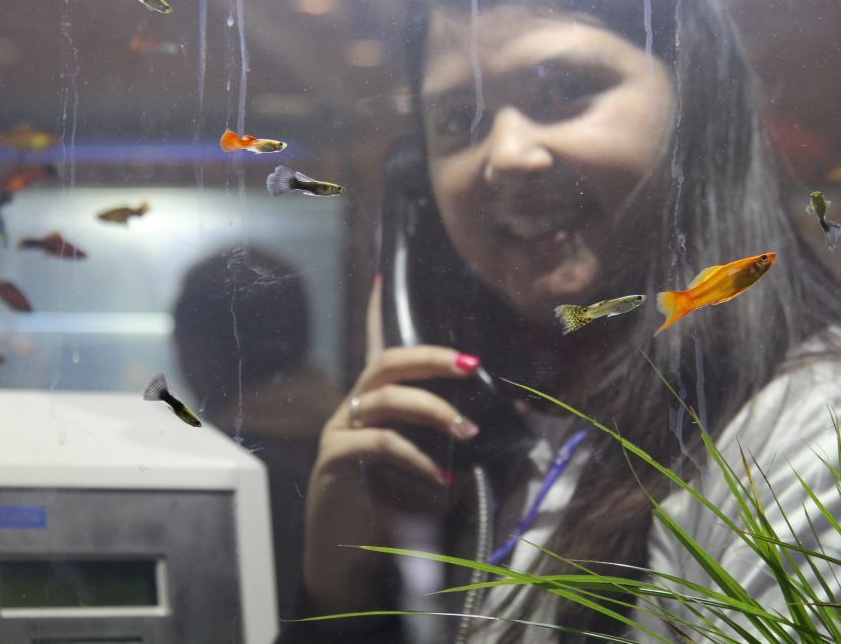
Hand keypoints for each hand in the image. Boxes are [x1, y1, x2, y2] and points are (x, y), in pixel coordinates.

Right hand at [301, 275, 482, 614]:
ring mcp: (340, 432)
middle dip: (431, 357)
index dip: (379, 313)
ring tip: (467, 430)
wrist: (350, 562)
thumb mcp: (433, 471)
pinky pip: (376, 443)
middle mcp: (354, 409)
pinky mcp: (334, 461)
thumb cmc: (393, 513)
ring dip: (432, 410)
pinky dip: (414, 456)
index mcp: (376, 404)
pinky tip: (439, 477)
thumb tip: (506, 427)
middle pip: (387, 363)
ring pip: (385, 398)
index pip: (378, 348)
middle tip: (470, 365)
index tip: (384, 278)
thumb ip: (455, 446)